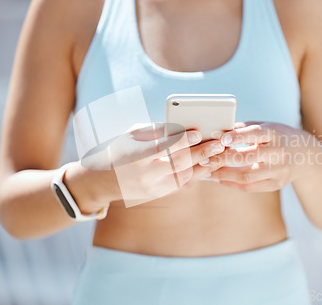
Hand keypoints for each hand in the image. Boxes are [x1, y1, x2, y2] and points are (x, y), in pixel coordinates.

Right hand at [67, 123, 224, 208]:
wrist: (102, 181)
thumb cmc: (117, 151)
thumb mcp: (131, 135)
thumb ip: (155, 130)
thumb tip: (180, 126)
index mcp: (138, 158)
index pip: (165, 149)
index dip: (183, 141)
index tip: (198, 133)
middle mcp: (147, 175)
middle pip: (180, 164)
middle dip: (202, 153)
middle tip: (219, 143)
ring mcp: (153, 188)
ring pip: (184, 176)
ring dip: (203, 165)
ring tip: (218, 154)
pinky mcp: (158, 194)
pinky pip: (181, 184)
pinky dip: (195, 174)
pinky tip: (206, 164)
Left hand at [207, 122, 321, 191]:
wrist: (307, 155)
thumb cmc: (278, 136)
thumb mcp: (266, 126)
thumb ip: (243, 129)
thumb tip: (217, 132)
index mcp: (275, 134)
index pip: (256, 134)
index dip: (238, 137)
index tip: (221, 139)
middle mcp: (279, 153)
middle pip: (248, 158)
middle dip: (223, 159)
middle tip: (204, 158)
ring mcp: (279, 171)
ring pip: (247, 176)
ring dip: (224, 175)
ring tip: (207, 171)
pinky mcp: (277, 184)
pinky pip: (250, 187)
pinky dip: (232, 184)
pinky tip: (219, 178)